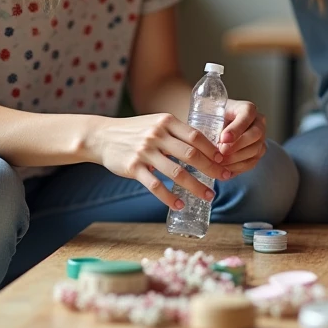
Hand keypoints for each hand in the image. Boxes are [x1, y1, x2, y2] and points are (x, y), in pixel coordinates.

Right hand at [89, 114, 231, 209]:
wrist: (102, 136)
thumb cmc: (134, 131)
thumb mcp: (156, 123)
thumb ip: (177, 132)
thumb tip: (205, 146)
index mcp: (166, 122)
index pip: (196, 136)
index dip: (212, 149)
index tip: (225, 160)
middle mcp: (157, 135)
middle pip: (191, 154)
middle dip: (211, 169)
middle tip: (225, 179)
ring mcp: (145, 152)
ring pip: (176, 173)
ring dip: (195, 186)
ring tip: (208, 196)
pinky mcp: (133, 168)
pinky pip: (156, 185)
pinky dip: (170, 198)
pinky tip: (180, 205)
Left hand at [216, 99, 266, 174]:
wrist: (214, 126)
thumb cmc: (212, 118)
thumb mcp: (211, 115)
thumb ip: (213, 123)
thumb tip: (211, 141)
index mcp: (247, 109)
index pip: (247, 115)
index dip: (236, 128)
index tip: (223, 138)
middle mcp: (258, 122)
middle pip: (255, 134)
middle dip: (237, 145)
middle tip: (221, 152)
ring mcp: (260, 139)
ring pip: (254, 150)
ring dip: (236, 159)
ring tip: (219, 162)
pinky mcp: (257, 154)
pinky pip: (251, 163)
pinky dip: (237, 168)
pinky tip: (224, 169)